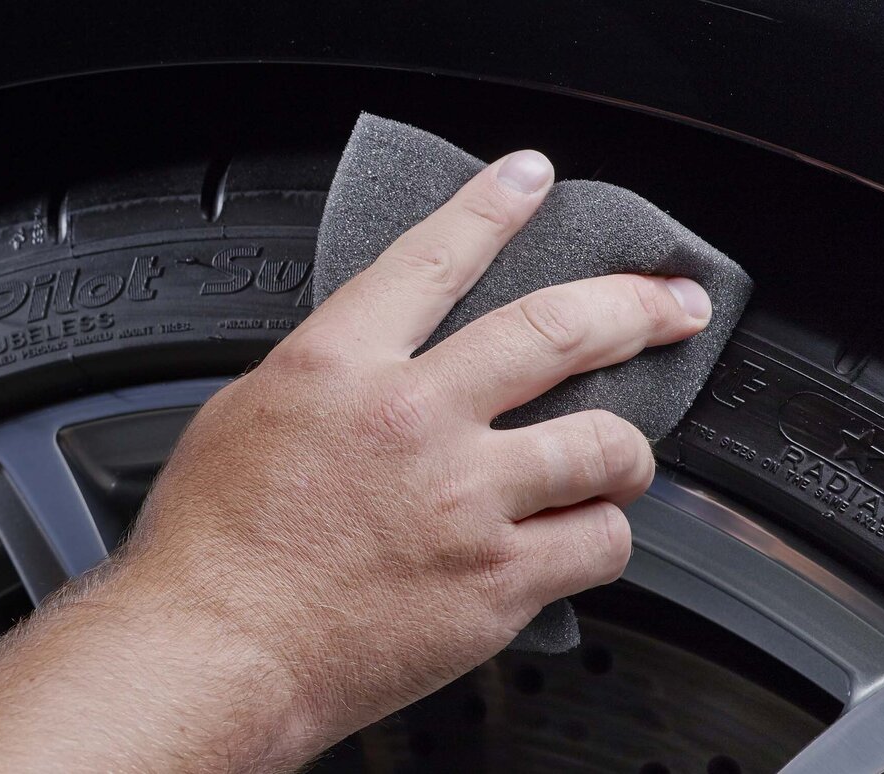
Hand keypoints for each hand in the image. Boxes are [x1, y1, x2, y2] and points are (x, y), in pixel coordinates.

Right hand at [120, 148, 710, 754]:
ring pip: (605, 445)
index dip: (492, 207)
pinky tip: (580, 540)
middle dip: (634, 306)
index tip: (531, 180)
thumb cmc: (212, 552)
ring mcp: (464, 502)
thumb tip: (370, 368)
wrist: (216, 652)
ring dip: (627, 450)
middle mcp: (412, 420)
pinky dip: (600, 539)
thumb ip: (324, 383)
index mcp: (338, 368)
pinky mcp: (497, 583)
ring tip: (623, 459)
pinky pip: (599, 545)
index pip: (434, 259)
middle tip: (671, 304)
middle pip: (557, 332)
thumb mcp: (241, 422)